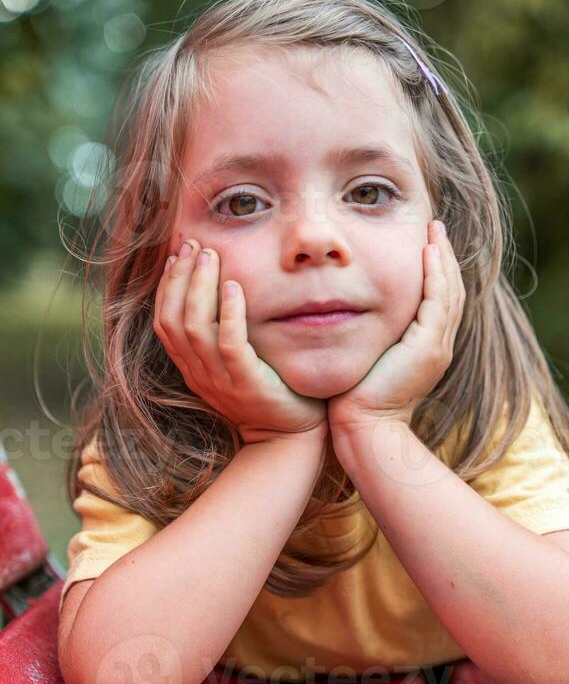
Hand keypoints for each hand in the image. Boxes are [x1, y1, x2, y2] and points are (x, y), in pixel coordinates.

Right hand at [153, 238, 327, 445]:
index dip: (167, 286)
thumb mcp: (235, 365)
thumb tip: (221, 288)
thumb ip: (222, 335)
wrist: (288, 438)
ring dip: (200, 287)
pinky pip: (230, 344)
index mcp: (191, 368)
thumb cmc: (268, 394)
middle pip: (173, 320)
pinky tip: (236, 286)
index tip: (176, 255)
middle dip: (180, 278)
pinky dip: (230, 313)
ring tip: (210, 256)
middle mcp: (199, 374)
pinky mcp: (247, 384)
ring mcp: (221, 381)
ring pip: (196, 327)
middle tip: (193, 246)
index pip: (164, 322)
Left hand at [327, 219, 464, 436]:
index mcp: (426, 350)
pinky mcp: (427, 347)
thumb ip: (369, 335)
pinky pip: (438, 301)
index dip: (436, 270)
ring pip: (449, 292)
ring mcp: (436, 347)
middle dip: (444, 257)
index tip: (426, 243)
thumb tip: (350, 313)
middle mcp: (438, 347)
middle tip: (434, 227)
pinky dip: (436, 274)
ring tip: (434, 230)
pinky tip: (428, 251)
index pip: (439, 301)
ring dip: (443, 258)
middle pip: (451, 291)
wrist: (362, 428)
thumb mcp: (366, 358)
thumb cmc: (353, 399)